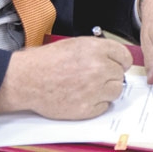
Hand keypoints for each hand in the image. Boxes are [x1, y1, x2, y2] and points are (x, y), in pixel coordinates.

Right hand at [0, 36, 132, 119]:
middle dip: (110, 76)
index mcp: (97, 49)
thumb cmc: (47, 61)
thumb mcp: (75, 44)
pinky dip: (97, 104)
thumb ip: (98, 50)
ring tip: (89, 87)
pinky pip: (104, 106)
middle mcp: (99, 68)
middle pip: (120, 75)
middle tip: (95, 77)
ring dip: (106, 90)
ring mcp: (94, 89)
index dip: (121, 61)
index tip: (118, 65)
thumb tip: (113, 58)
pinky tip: (83, 96)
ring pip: (116, 91)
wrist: (28, 79)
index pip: (125, 56)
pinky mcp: (87, 108)